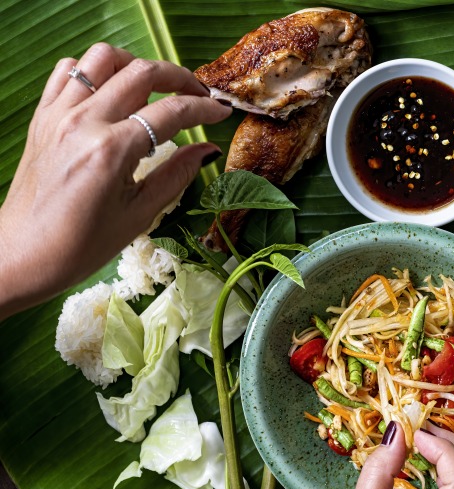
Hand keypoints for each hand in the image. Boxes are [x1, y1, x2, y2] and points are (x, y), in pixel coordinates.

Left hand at [0, 43, 231, 318]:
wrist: (21, 256)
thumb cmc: (80, 246)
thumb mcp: (139, 215)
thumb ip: (177, 174)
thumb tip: (208, 150)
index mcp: (110, 151)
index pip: (171, 113)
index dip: (204, 108)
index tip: (222, 111)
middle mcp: (83, 123)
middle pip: (141, 73)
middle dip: (179, 77)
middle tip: (198, 94)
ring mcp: (58, 115)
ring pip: (102, 58)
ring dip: (135, 65)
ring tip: (154, 88)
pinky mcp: (42, 117)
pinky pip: (67, 71)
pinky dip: (95, 71)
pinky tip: (111, 93)